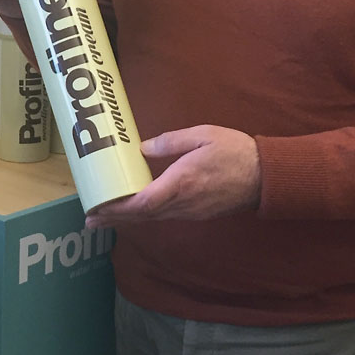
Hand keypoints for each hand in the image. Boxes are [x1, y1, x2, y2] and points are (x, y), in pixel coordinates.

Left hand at [84, 125, 260, 225]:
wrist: (264, 176)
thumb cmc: (234, 151)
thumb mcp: (202, 135)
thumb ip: (171, 141)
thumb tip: (143, 148)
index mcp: (180, 182)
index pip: (141, 203)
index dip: (117, 209)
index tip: (97, 209)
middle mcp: (182, 203)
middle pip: (142, 216)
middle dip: (115, 218)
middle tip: (90, 219)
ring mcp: (190, 211)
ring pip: (153, 218)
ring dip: (129, 218)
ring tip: (107, 216)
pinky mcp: (197, 213)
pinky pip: (165, 216)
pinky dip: (146, 215)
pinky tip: (139, 209)